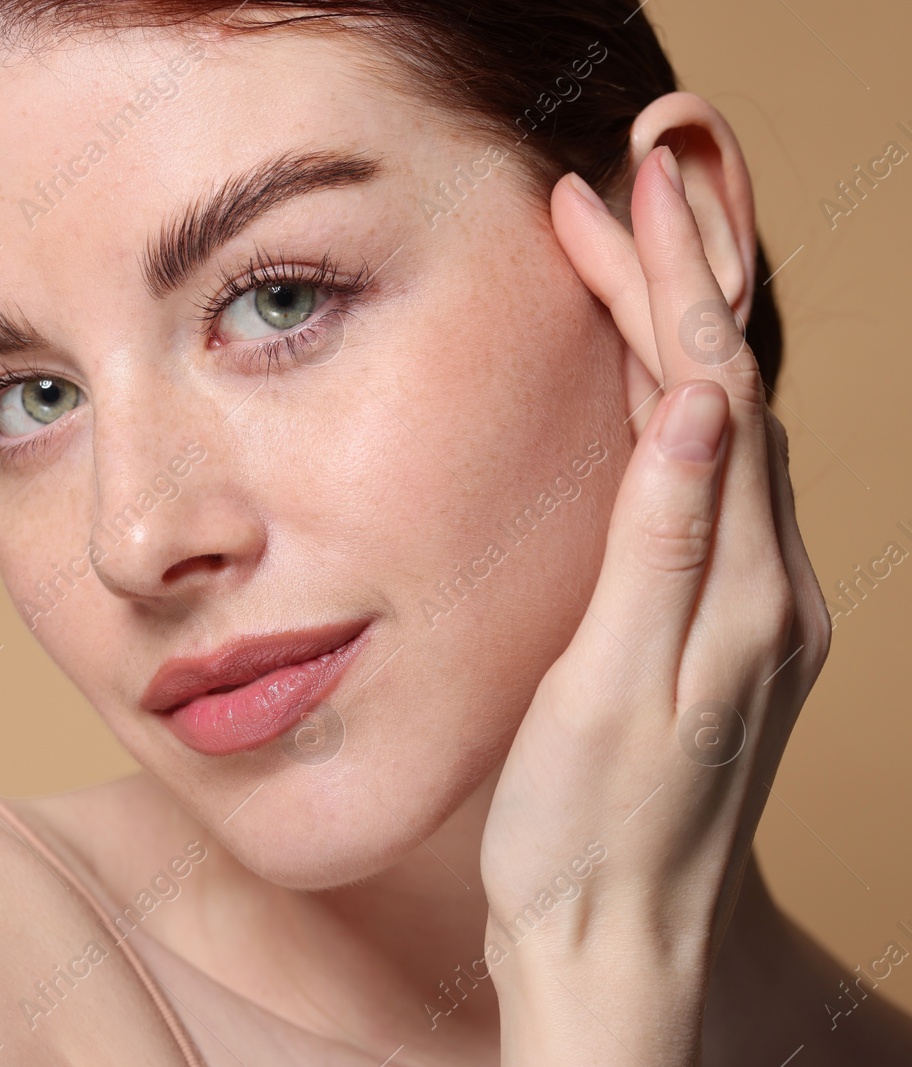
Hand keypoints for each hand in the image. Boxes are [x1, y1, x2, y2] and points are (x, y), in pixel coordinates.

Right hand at [479, 145, 831, 1065]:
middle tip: (625, 187)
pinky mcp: (716, 625)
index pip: (715, 395)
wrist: (618, 942)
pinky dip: (677, 403)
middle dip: (680, 280)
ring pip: (726, 430)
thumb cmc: (591, 832)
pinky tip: (650, 381)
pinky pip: (709, 483)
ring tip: (628, 249)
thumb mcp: (613, 688)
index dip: (669, 288)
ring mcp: (751, 607)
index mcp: (749, 593)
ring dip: (680, 329)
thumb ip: (665, 544)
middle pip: (733, 394)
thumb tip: (702, 405)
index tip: (614, 201)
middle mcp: (771, 588)